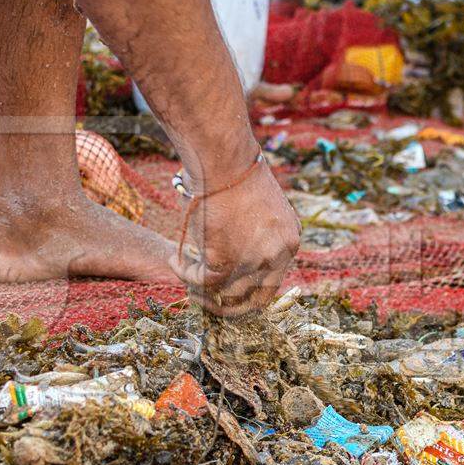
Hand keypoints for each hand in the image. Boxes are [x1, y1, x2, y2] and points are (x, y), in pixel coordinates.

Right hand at [171, 155, 299, 316]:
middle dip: (228, 304)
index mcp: (289, 242)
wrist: (223, 161)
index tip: (227, 289)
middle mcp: (276, 255)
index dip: (247, 291)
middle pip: (254, 299)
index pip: (272, 282)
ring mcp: (253, 261)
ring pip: (225, 294)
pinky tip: (174, 262)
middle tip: (205, 296)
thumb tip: (231, 259)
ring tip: (185, 273)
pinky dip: (185, 275)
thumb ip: (254, 237)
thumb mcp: (258, 210)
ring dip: (202, 290)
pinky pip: (202, 282)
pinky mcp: (225, 261)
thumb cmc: (234, 175)